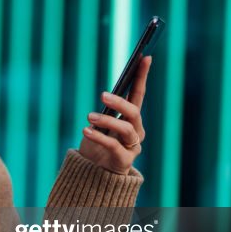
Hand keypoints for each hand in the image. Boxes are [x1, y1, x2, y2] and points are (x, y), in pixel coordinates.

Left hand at [78, 56, 151, 174]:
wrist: (93, 174)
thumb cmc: (96, 145)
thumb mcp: (99, 125)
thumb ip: (105, 111)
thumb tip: (106, 96)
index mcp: (131, 119)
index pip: (138, 94)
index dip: (142, 76)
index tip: (144, 58)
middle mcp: (136, 131)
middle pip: (134, 112)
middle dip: (119, 102)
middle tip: (102, 95)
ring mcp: (132, 146)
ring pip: (126, 129)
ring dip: (108, 121)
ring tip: (89, 117)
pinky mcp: (124, 160)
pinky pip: (113, 146)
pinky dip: (99, 137)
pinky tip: (86, 130)